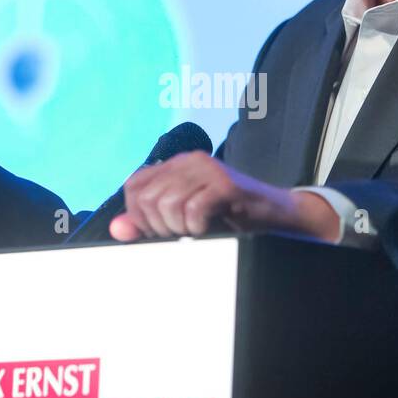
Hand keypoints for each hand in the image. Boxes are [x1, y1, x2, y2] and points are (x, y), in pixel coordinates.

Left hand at [107, 150, 340, 243]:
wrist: (280, 216)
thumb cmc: (232, 220)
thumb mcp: (185, 221)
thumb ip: (150, 222)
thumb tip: (117, 228)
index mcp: (176, 166)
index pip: (134, 186)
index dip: (138, 216)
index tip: (157, 232)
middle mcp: (189, 161)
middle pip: (146, 198)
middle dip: (157, 227)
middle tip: (180, 236)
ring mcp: (208, 169)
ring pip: (167, 204)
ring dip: (178, 229)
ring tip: (195, 233)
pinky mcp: (227, 184)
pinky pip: (193, 208)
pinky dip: (196, 227)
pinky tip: (207, 229)